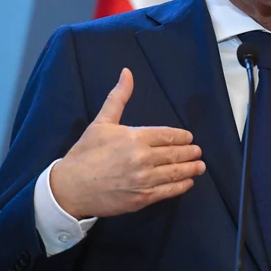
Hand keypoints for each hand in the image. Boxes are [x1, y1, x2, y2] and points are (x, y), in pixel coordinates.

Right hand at [50, 68, 205, 219]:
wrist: (70, 188)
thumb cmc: (85, 153)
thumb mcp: (101, 122)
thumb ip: (118, 98)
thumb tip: (127, 72)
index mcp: (135, 137)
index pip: (167, 135)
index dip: (181, 137)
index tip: (189, 138)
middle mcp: (143, 158)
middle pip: (174, 154)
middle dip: (190, 152)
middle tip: (198, 152)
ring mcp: (144, 180)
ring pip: (175, 173)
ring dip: (190, 169)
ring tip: (200, 166)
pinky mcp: (142, 198)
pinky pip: (167, 191)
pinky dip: (180, 186)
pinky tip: (187, 183)